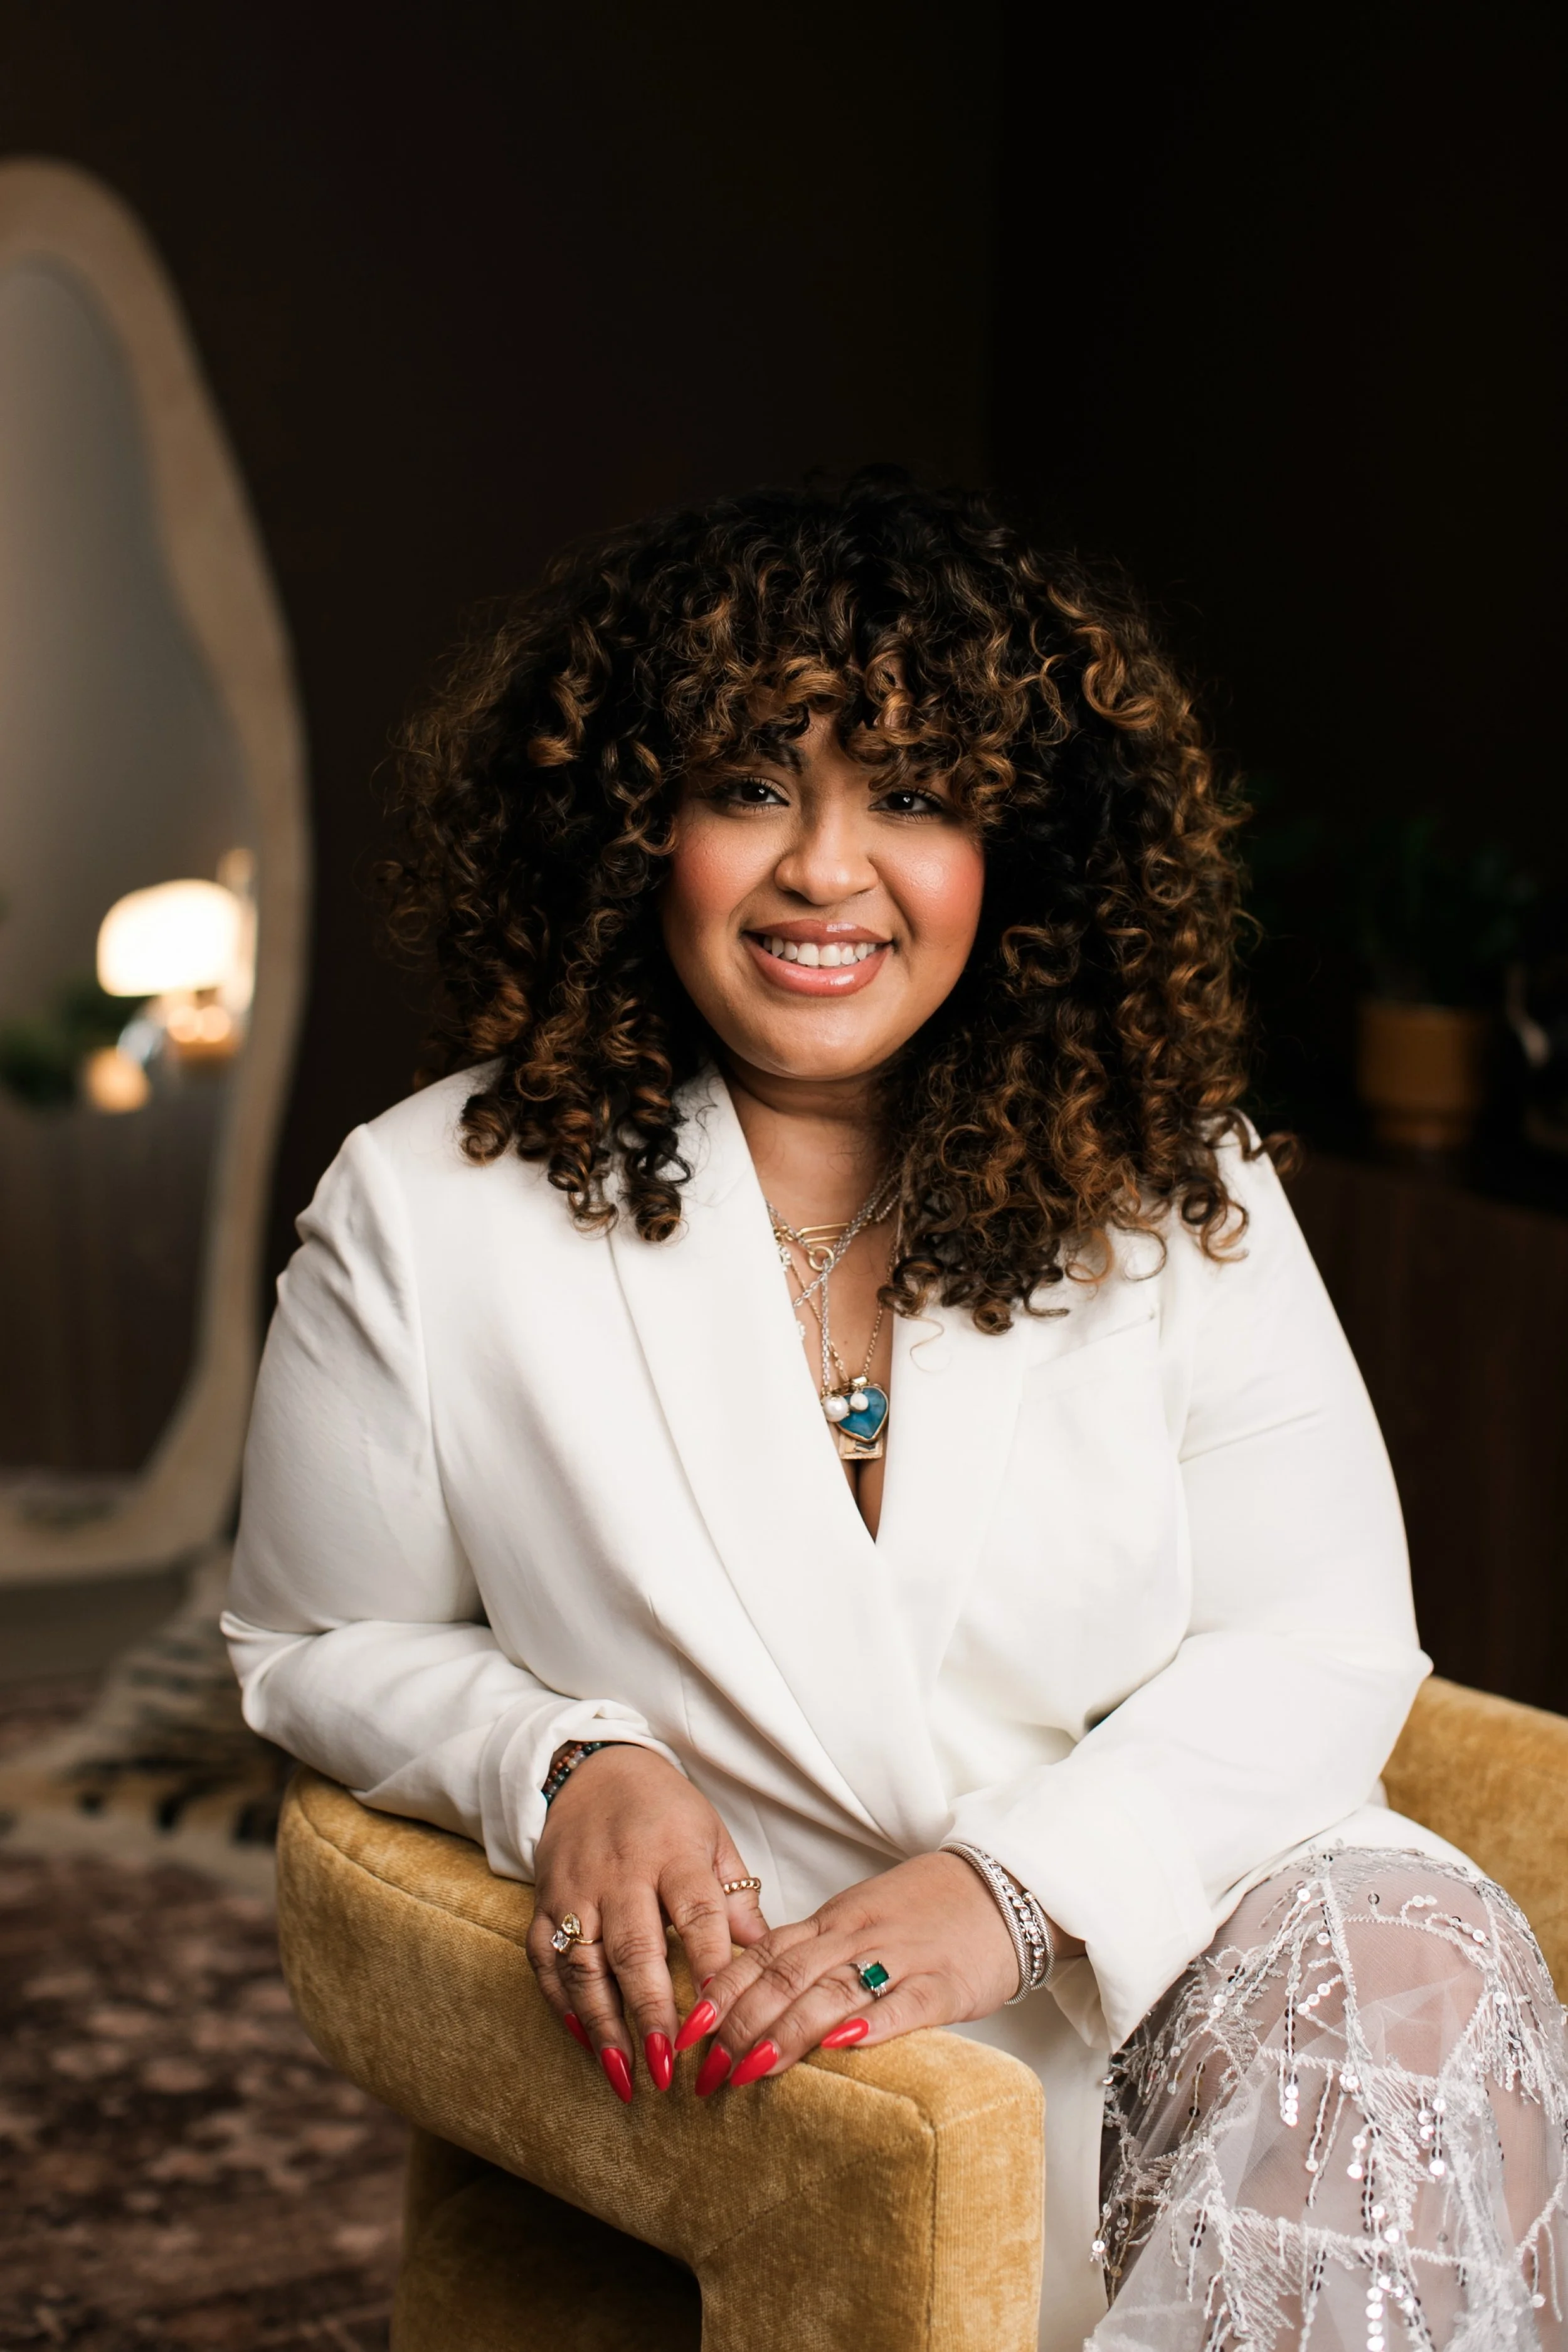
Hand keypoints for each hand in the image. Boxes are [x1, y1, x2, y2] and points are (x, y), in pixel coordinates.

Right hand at [526, 1744, 768, 2101]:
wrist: (595, 1772)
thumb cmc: (666, 1812)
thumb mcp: (712, 1836)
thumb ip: (735, 1895)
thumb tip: (767, 1954)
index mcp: (672, 1853)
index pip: (696, 1911)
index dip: (710, 1962)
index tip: (723, 2015)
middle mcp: (620, 1873)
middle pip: (635, 1948)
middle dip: (651, 2012)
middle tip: (670, 2069)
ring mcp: (576, 1890)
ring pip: (585, 1963)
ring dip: (604, 2024)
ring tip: (627, 2076)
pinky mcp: (543, 1904)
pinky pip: (545, 1961)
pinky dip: (561, 2005)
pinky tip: (585, 2044)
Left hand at [677, 1850, 1049, 2093]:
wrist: (1002, 1888)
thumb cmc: (926, 1913)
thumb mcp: (861, 1921)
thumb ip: (815, 1953)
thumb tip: (756, 1996)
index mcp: (834, 1921)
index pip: (765, 1953)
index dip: (724, 1992)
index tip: (689, 2029)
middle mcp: (857, 1934)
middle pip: (787, 1974)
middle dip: (741, 2023)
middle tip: (709, 2070)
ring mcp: (901, 1956)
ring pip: (833, 1988)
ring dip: (788, 2030)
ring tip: (752, 2069)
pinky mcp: (945, 1982)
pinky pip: (906, 2001)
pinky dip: (873, 2023)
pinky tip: (844, 2045)